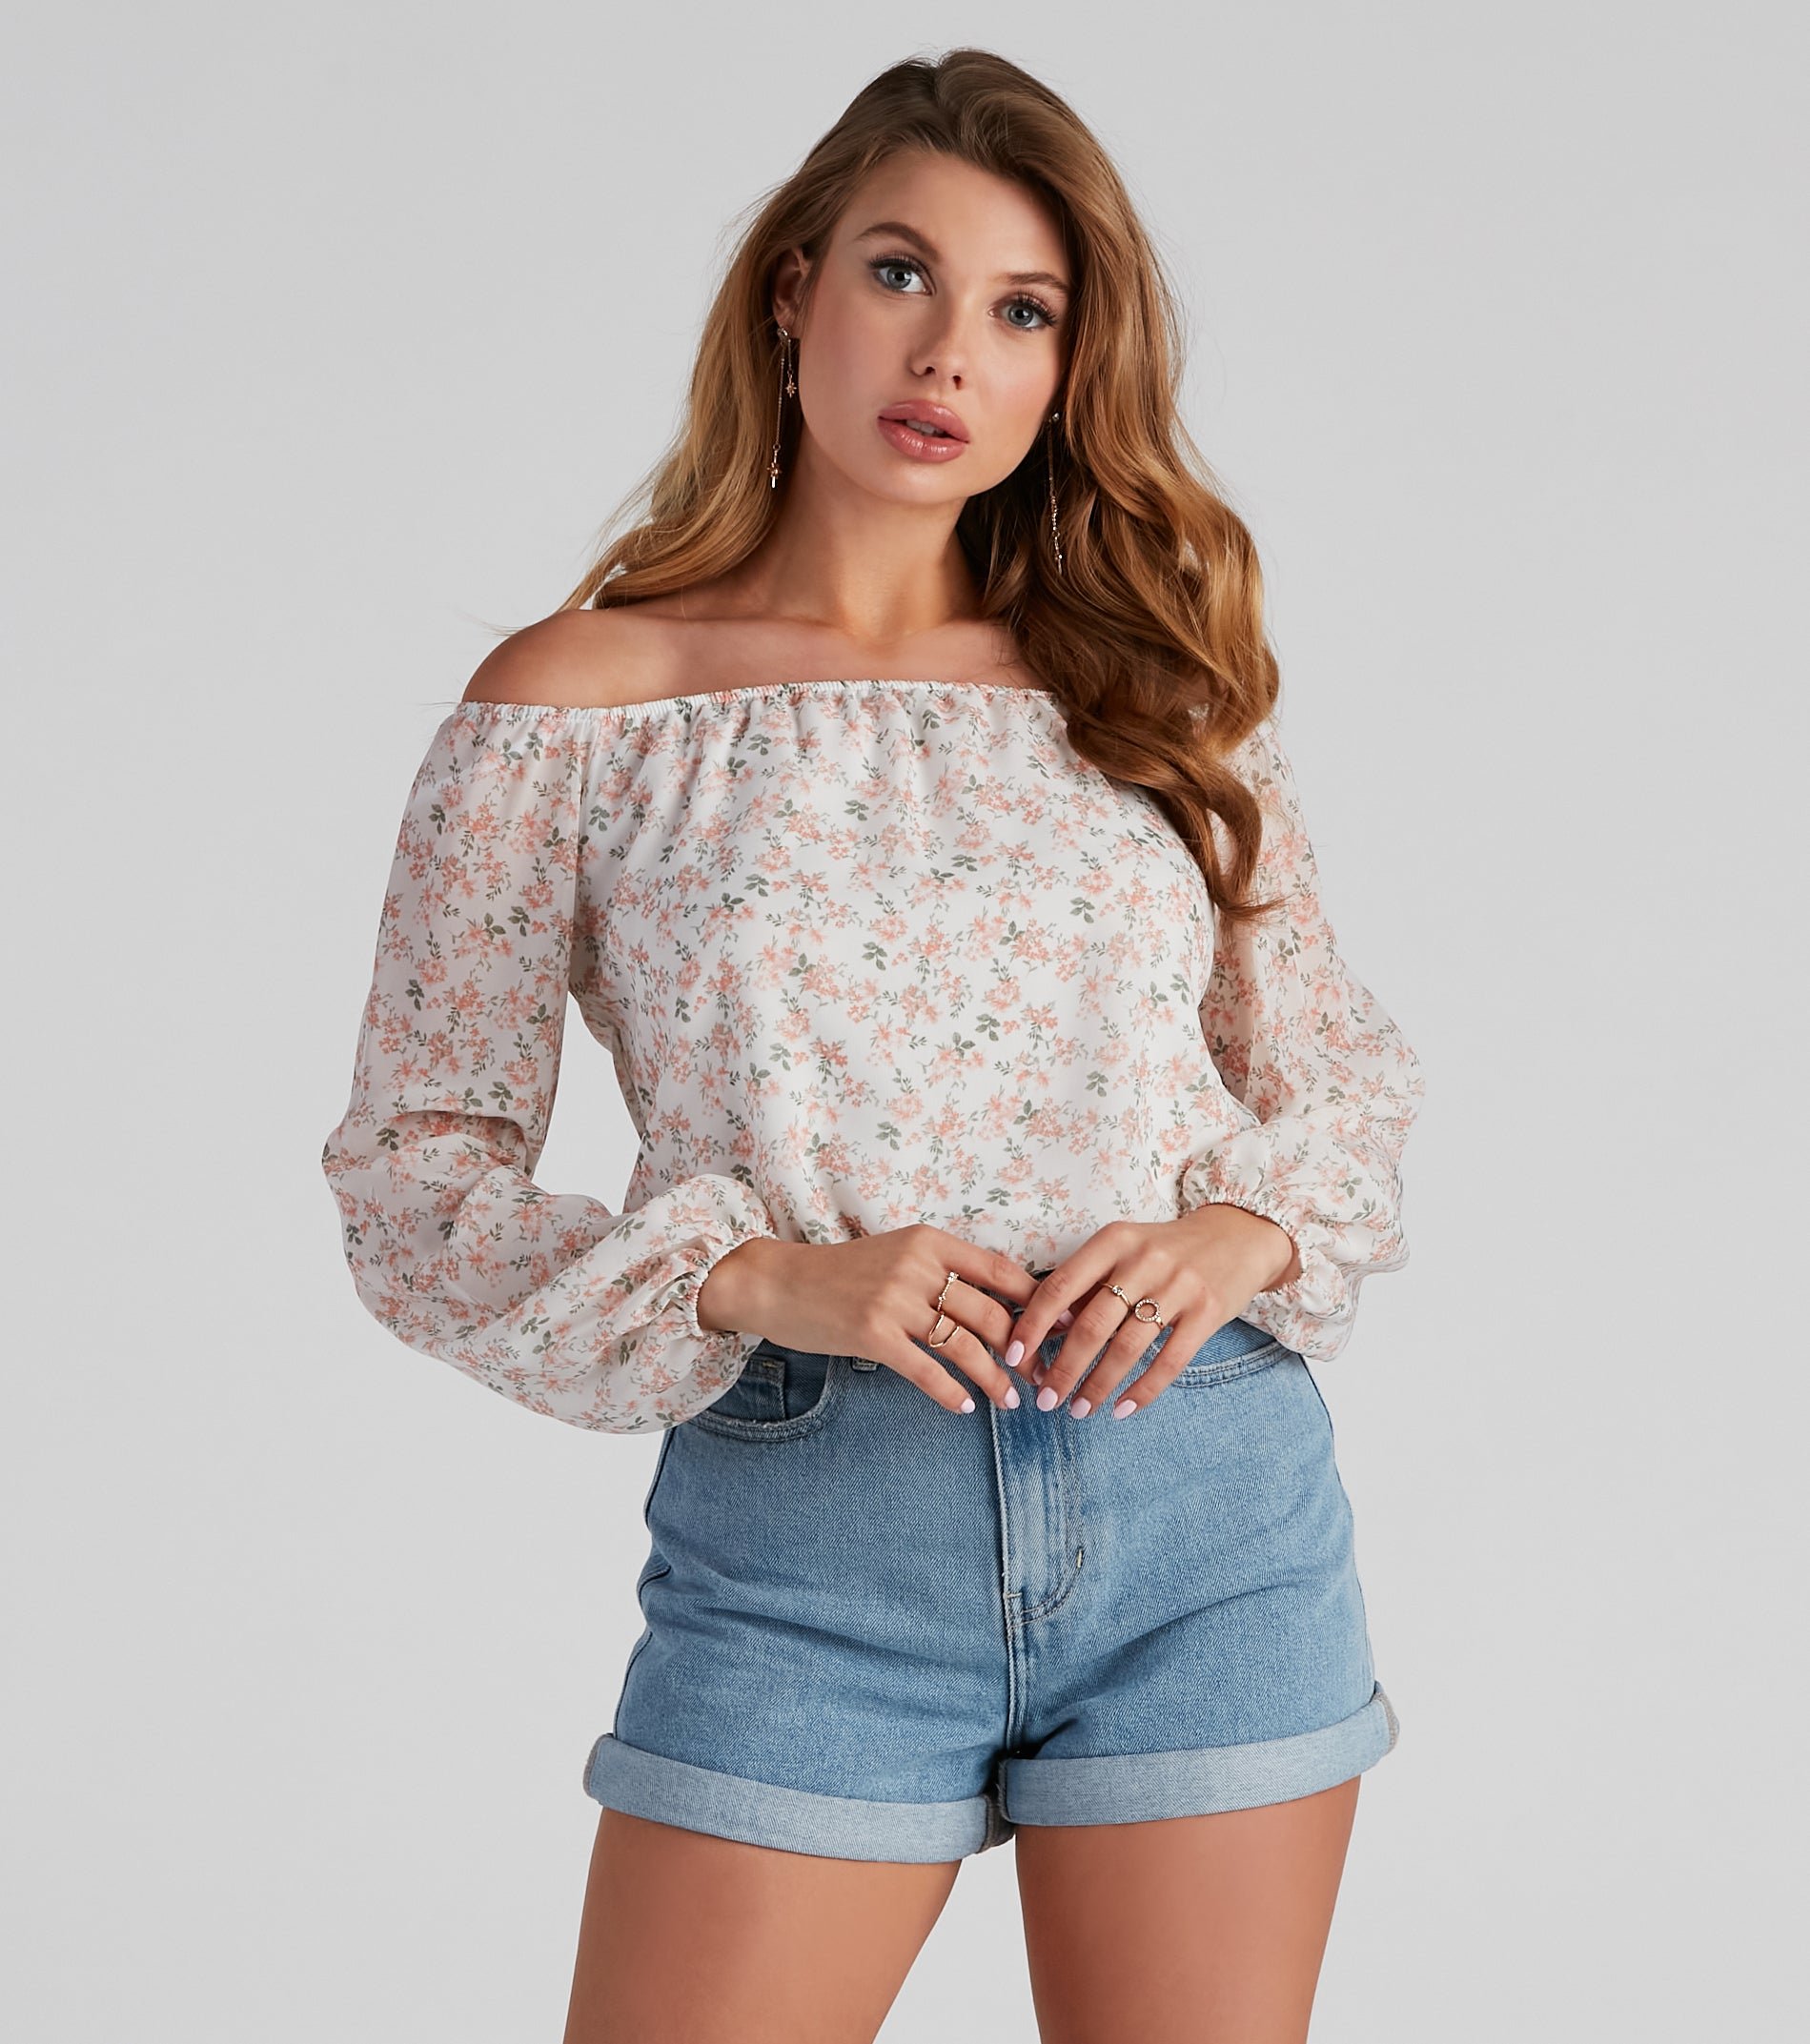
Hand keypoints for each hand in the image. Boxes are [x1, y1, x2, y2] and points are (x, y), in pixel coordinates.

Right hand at [697, 1225, 1039, 1415]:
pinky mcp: (873, 1334)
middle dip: (1023, 1350)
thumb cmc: (842, 1273)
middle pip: (990, 1313)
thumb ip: (942, 1272)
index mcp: (930, 1242)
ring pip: (964, 1345)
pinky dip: (951, 1392)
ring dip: (994, 1378)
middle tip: (1041, 1376)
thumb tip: (998, 1307)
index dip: (1038, 1301)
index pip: (1001, 1270)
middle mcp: (917, 1266)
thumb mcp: (897, 1255)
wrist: (778, 1282)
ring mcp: (894, 1300)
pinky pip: (927, 1369)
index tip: (1063, 1326)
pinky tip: (964, 1407)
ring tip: (1010, 1401)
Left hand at [1005, 1206, 1297, 1420]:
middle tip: (1046, 1399)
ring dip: (1098, 1385)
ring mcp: (1179, 1285)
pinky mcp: (1208, 1311)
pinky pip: (1170, 1360)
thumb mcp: (1123, 1252)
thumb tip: (1040, 1334)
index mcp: (1113, 1240)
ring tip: (1079, 1410)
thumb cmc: (1165, 1251)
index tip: (1014, 1357)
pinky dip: (1143, 1390)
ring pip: (1128, 1347)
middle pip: (1092, 1324)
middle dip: (1063, 1368)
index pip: (1060, 1286)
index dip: (1033, 1325)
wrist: (1238, 1237)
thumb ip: (1087, 1286)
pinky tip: (1123, 1409)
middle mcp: (1144, 1259)